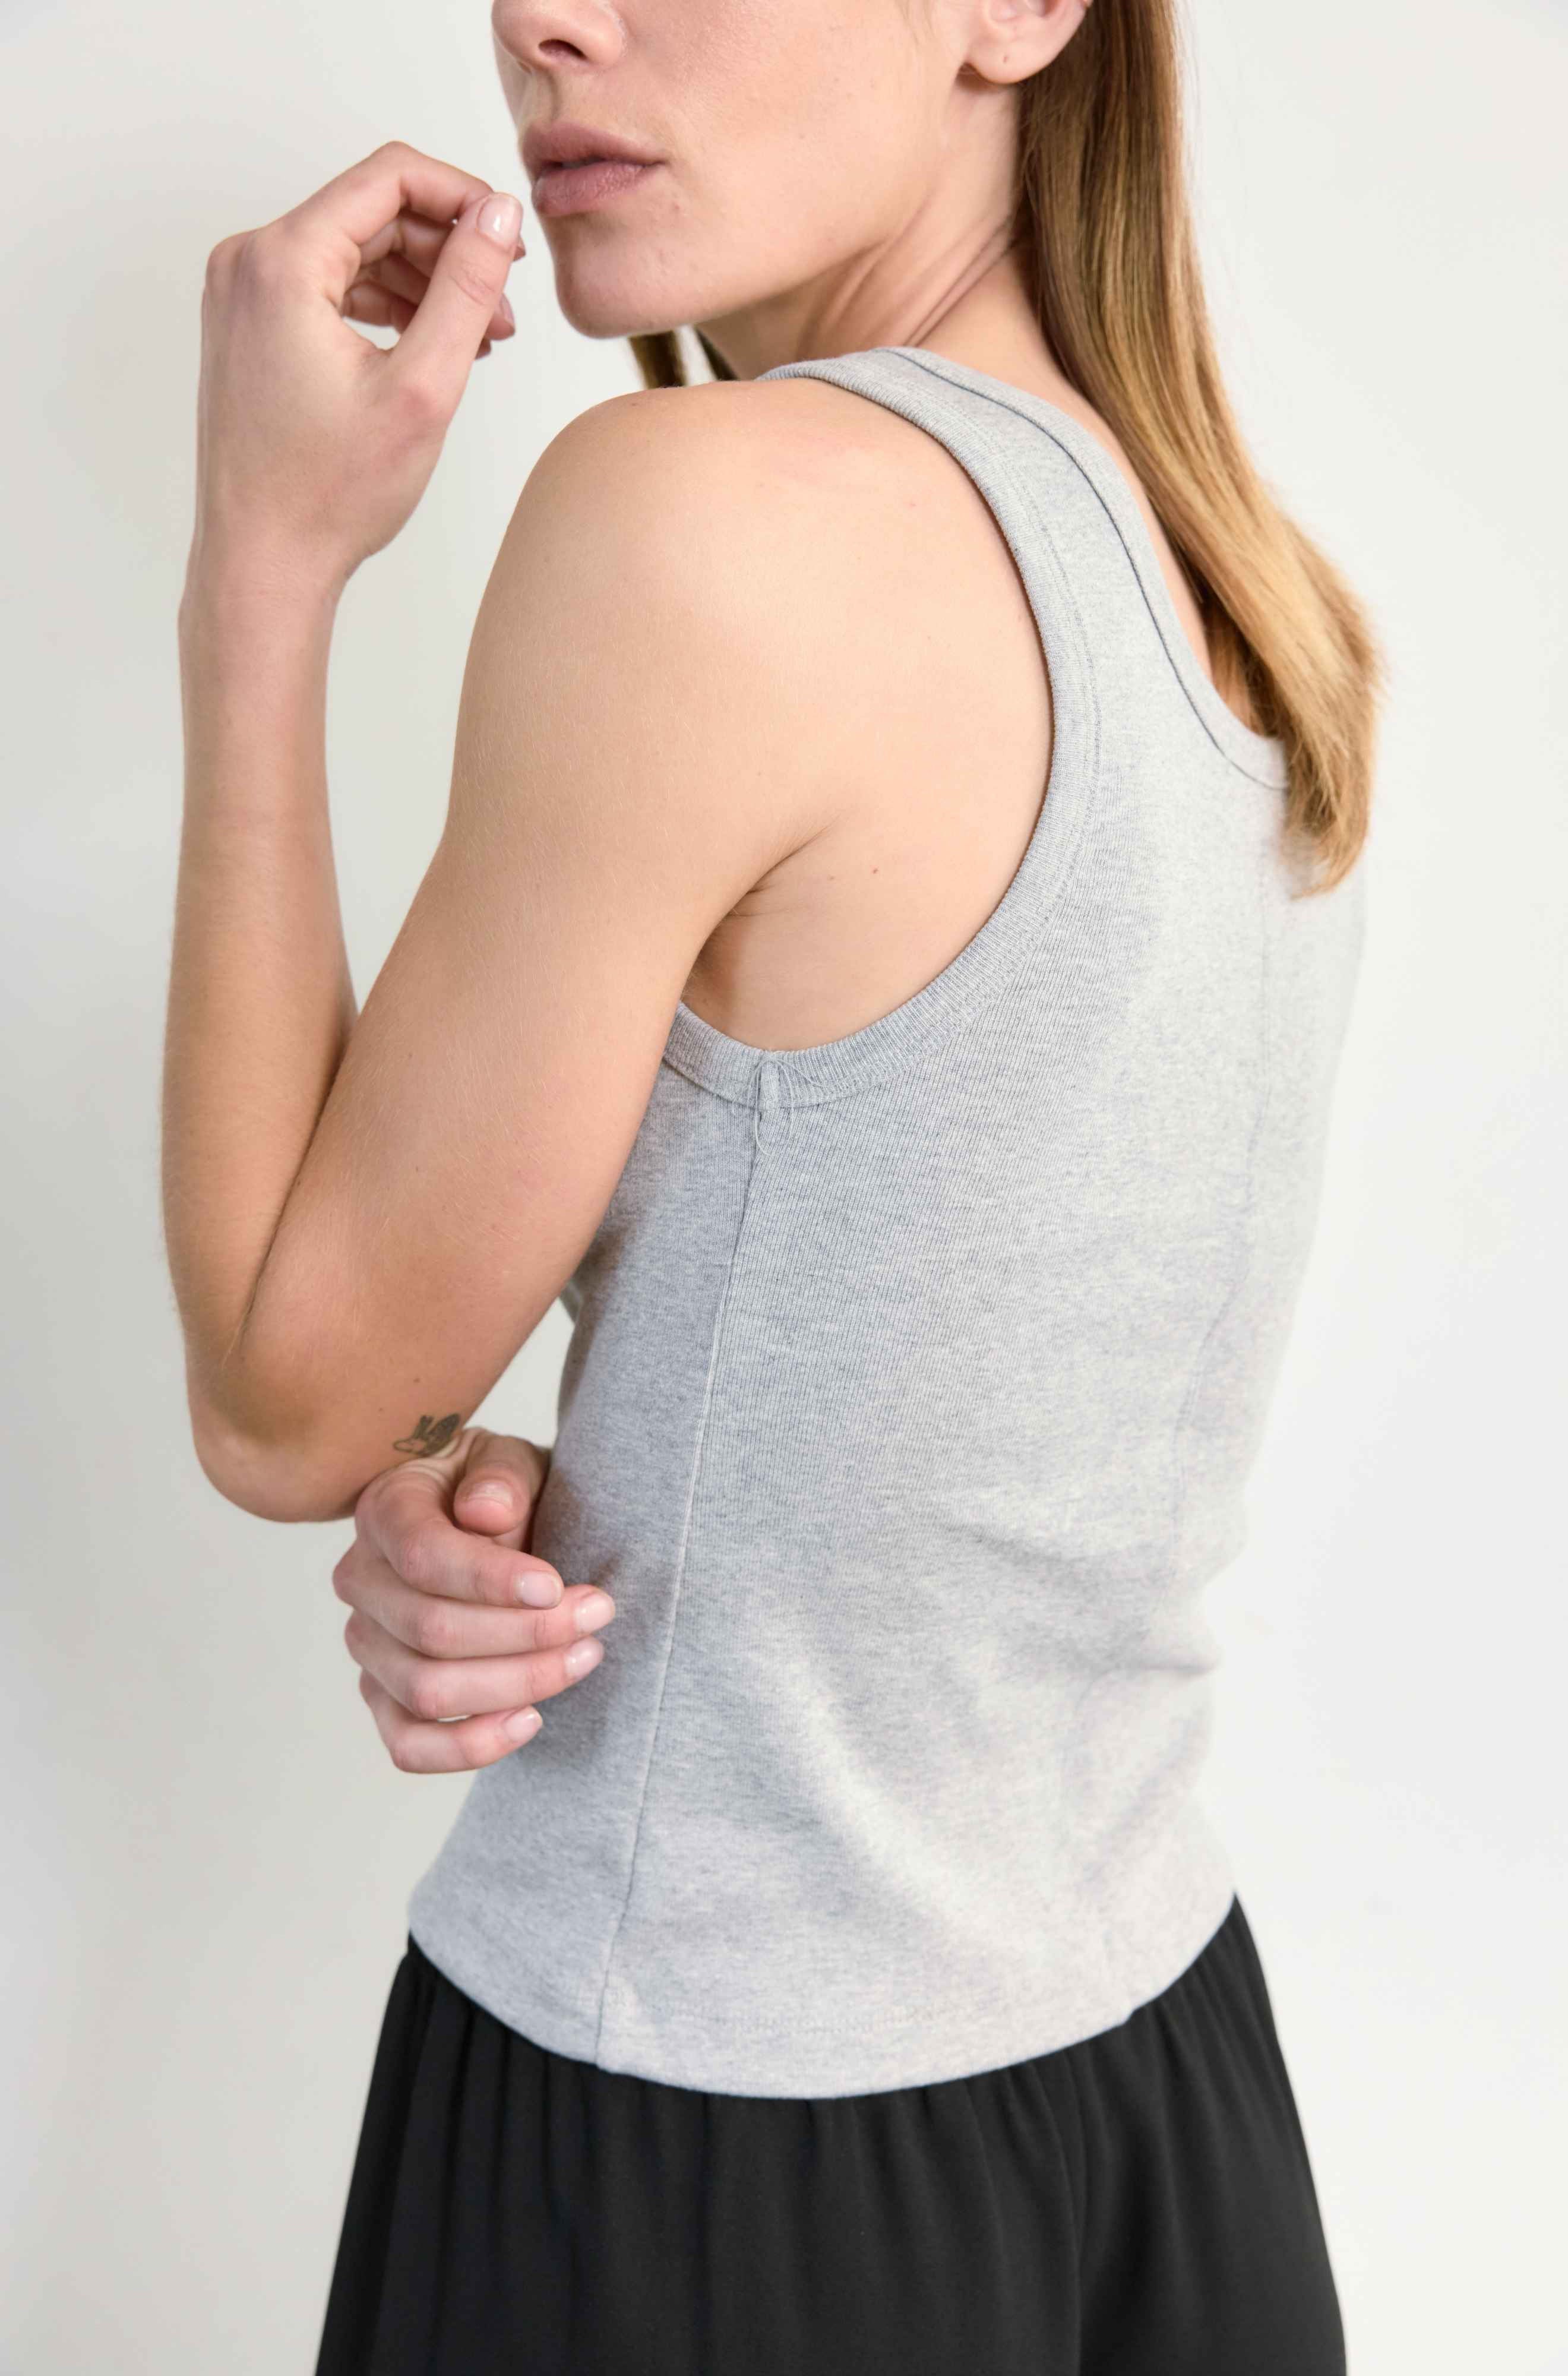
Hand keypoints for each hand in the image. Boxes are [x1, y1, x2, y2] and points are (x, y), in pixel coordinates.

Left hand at [189, 142, 525, 594]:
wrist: (262, 563)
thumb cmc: (329, 493)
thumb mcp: (423, 386)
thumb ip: (466, 289)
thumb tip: (500, 214)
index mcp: (281, 261)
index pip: (388, 177)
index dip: (462, 197)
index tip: (511, 241)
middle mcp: (249, 261)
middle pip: (371, 212)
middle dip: (446, 251)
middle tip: (503, 312)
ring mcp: (242, 293)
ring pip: (353, 250)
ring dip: (421, 283)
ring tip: (478, 341)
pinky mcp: (248, 325)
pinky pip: (328, 285)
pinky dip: (383, 305)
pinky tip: (429, 347)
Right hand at [334, 1426, 615, 1772]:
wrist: (493, 1527)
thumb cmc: (501, 1491)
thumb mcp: (510, 1461)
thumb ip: (501, 1478)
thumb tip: (486, 1511)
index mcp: (383, 1511)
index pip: (423, 1556)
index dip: (490, 1579)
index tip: (557, 1586)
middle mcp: (361, 1581)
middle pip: (431, 1631)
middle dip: (526, 1632)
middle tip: (597, 1616)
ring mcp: (368, 1644)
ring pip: (427, 1691)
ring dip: (516, 1683)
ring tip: (584, 1656)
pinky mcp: (384, 1696)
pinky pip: (408, 1745)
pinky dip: (469, 1746)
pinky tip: (531, 1721)